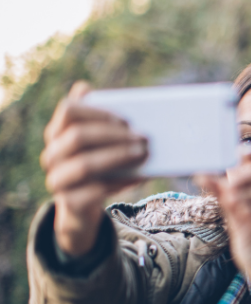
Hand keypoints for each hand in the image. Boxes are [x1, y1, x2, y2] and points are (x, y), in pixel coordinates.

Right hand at [42, 82, 147, 255]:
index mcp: (57, 132)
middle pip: (78, 136)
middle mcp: (52, 154)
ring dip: (119, 157)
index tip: (127, 119)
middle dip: (114, 135)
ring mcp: (58, 179)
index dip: (98, 112)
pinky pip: (95, 190)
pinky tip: (140, 176)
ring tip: (144, 153)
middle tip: (144, 137)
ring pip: (85, 164)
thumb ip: (104, 121)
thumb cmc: (98, 163)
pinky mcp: (70, 202)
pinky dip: (122, 181)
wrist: (84, 204)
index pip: (68, 111)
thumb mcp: (101, 143)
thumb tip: (112, 99)